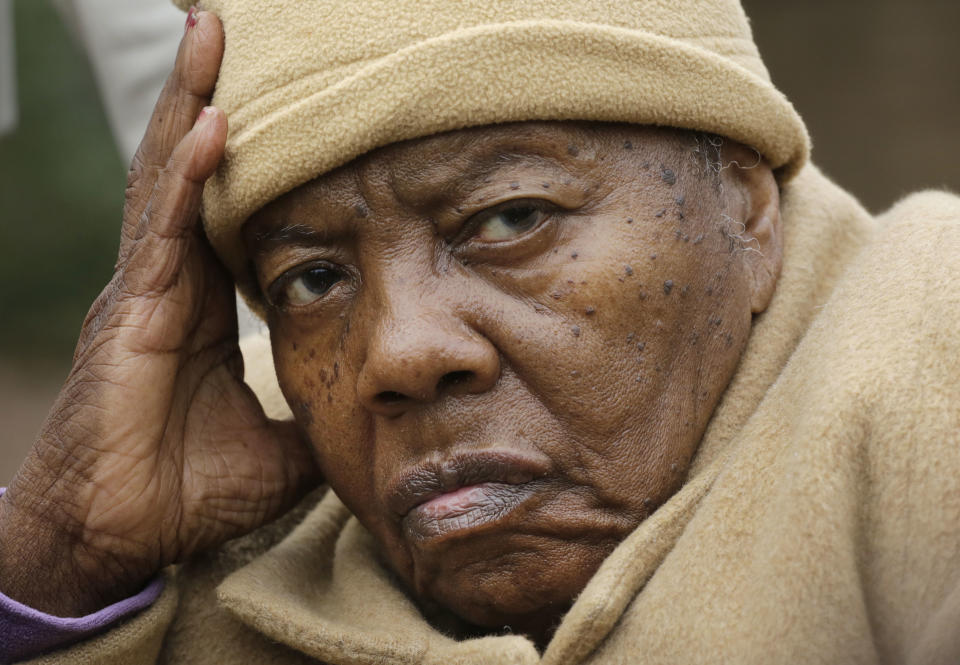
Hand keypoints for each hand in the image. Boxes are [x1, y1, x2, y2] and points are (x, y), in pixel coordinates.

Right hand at [0, 11, 319, 616]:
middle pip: (192, 171)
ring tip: (212, 36)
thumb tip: (373, 406)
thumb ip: (318, 412)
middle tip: (229, 26)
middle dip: (209, 96)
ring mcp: (148, 291)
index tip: (281, 99)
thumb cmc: (184, 492)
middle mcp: (173, 282)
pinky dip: (188, 176)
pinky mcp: (135, 313)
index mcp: (206, 305)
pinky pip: (164, 230)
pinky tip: (211, 124)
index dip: (247, 153)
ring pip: (171, 180)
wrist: (115, 538)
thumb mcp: (279, 447)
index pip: (230, 208)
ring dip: (193, 105)